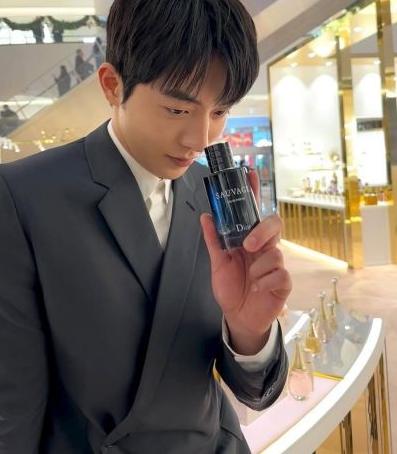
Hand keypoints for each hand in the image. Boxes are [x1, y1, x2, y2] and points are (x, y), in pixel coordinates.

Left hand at [201, 170, 291, 354]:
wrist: (238, 317)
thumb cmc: (231, 288)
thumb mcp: (217, 263)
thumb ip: (213, 240)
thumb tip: (206, 216)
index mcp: (250, 239)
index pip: (254, 211)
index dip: (254, 191)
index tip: (250, 173)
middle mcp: (265, 247)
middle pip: (273, 224)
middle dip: (262, 231)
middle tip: (247, 245)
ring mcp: (275, 264)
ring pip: (275, 253)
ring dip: (257, 268)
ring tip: (248, 280)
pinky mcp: (283, 282)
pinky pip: (279, 275)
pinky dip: (263, 282)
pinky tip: (256, 289)